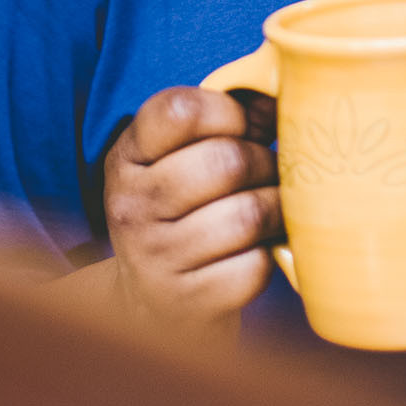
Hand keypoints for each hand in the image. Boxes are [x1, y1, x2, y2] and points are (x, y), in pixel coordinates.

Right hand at [100, 85, 280, 331]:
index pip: (180, 110)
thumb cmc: (180, 218)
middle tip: (271, 173)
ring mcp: (155, 258)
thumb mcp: (176, 164)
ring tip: (274, 210)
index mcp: (126, 157)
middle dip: (265, 163)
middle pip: (226, 161)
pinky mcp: (187, 302)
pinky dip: (269, 259)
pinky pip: (253, 268)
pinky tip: (260, 252)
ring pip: (247, 215)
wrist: (152, 310)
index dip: (228, 110)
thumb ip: (219, 123)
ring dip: (277, 210)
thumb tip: (279, 95)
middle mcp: (131, 205)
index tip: (244, 126)